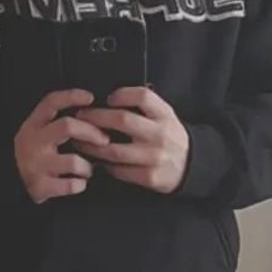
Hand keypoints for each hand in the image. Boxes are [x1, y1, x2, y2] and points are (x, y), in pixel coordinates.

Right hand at [14, 89, 109, 203]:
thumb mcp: (38, 134)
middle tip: (104, 140)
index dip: (71, 96)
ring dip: (87, 166)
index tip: (90, 97)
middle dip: (91, 132)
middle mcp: (33, 141)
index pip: (51, 102)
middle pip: (67, 126)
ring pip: (73, 161)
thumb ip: (57, 122)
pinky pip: (70, 185)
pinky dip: (79, 185)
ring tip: (87, 170)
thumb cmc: (33, 155)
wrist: (7, 183)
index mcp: (33, 125)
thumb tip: (92, 112)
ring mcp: (35, 164)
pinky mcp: (39, 186)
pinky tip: (78, 184)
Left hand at [74, 87, 189, 193]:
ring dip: (91, 145)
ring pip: (114, 150)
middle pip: (122, 120)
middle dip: (95, 117)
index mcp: (164, 115)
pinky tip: (96, 160)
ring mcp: (154, 157)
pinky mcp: (148, 177)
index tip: (107, 98)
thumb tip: (111, 97)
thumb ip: (145, 106)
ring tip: (79, 140)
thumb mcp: (165, 116)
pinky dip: (105, 165)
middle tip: (80, 116)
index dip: (121, 94)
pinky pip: (119, 170)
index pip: (142, 97)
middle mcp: (160, 134)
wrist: (192, 166)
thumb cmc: (170, 136)